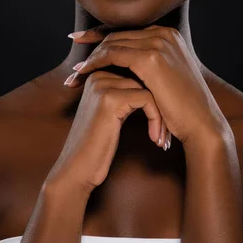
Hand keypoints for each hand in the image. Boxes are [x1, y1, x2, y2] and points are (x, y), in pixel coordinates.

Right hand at [46, 69, 165, 195]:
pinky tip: (155, 138)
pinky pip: (146, 99)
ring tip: (162, 137)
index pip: (137, 73)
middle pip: (144, 79)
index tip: (162, 121)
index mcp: (97, 75)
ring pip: (148, 88)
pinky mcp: (110, 99)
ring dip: (161, 114)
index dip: (154, 95)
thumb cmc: (96, 146)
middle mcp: (97, 75)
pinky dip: (156, 119)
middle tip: (165, 132)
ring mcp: (102, 86)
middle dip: (160, 104)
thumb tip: (157, 88)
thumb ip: (127, 95)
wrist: (76, 170)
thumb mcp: (113, 114)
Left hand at [65, 25, 229, 147]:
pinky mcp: (151, 57)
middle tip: (74, 63)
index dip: (101, 36)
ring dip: (90, 58)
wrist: (201, 124)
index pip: (127, 32)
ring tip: (75, 75)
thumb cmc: (183, 108)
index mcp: (168, 35)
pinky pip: (113, 55)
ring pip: (112, 44)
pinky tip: (83, 73)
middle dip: (91, 46)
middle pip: (117, 35)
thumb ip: (150, 65)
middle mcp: (164, 33)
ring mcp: (159, 42)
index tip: (81, 41)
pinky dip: (95, 63)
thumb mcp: (166, 79)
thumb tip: (125, 64)